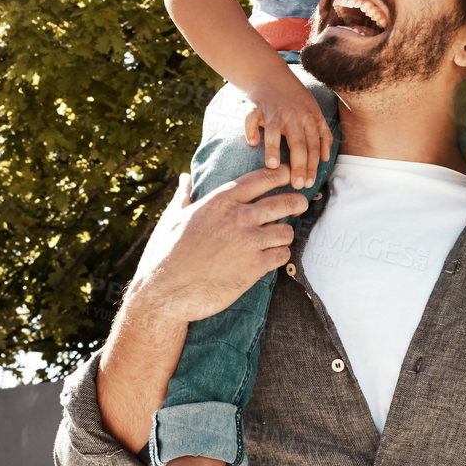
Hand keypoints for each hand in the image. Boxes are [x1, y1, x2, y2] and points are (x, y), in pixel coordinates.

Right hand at [128, 170, 308, 326]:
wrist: (166, 291)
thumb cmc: (167, 253)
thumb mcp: (173, 217)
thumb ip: (185, 195)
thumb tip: (184, 178)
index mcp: (222, 200)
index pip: (265, 177)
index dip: (283, 174)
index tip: (291, 175)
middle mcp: (240, 217)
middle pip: (286, 202)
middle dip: (297, 202)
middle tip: (299, 205)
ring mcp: (249, 243)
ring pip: (287, 231)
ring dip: (284, 235)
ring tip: (276, 238)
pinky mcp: (254, 268)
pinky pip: (282, 255)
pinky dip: (279, 256)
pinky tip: (269, 258)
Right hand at [238, 71, 332, 187]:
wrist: (270, 73)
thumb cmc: (294, 97)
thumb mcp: (314, 111)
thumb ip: (322, 133)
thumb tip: (325, 158)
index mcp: (309, 118)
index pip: (313, 145)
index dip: (312, 165)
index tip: (310, 184)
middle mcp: (293, 115)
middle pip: (298, 143)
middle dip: (299, 165)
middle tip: (297, 184)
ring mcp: (275, 111)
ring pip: (275, 131)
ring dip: (274, 148)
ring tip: (273, 167)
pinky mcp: (257, 106)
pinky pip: (252, 118)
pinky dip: (251, 129)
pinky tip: (252, 143)